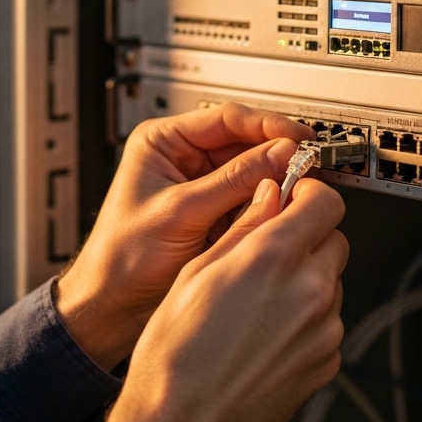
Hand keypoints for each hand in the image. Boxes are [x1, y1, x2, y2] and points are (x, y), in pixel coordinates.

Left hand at [56, 103, 311, 370]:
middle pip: (245, 143)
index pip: (226, 117)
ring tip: (293, 196)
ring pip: (254, 174)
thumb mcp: (181, 213)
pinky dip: (266, 208)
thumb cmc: (122, 257)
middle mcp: (184, 158)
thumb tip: (280, 155)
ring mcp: (202, 186)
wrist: (112, 304)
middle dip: (276, 158)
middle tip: (308, 169)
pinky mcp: (215, 212)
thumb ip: (233, 181)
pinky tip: (275, 217)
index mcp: (163, 141)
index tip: (300, 140)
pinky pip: (251, 201)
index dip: (268, 126)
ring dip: (274, 185)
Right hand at [103, 178, 347, 421]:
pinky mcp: (327, 362)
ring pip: (330, 283)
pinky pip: (325, 324)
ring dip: (305, 282)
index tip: (293, 199)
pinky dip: (305, 322)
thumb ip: (244, 228)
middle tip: (267, 254)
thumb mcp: (197, 272)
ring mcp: (323, 330)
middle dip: (307, 238)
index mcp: (274, 259)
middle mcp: (309, 291)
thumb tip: (268, 197)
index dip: (308, 195)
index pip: (326, 202)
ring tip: (256, 306)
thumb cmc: (177, 355)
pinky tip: (264, 335)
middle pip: (334, 240)